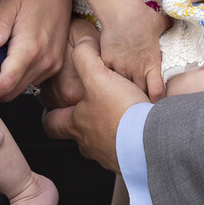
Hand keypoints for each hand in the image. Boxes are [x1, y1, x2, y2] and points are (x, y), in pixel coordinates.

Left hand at [0, 0, 70, 102]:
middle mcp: (45, 60)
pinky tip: (3, 74)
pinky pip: (33, 81)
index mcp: (31, 48)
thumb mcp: (9, 1)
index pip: (5, 83)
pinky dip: (16, 83)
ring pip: (23, 88)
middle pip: (13, 91)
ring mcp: (52, 63)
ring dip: (3, 90)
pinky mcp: (56, 62)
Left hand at [41, 26, 149, 171]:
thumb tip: (81, 44)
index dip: (49, 112)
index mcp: (76, 126)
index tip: (53, 106)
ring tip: (120, 111)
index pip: (51, 124)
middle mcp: (91, 145)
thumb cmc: (121, 112)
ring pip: (104, 140)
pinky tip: (139, 124)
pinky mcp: (131, 160)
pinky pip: (126, 147)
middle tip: (92, 104)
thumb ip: (84, 57)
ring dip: (109, 127)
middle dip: (84, 118)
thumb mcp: (98, 76)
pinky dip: (129, 135)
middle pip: (79, 133)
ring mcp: (111, 155)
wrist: (153, 141)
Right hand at [98, 0, 168, 100]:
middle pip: (138, 93)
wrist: (122, 13)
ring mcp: (121, 68)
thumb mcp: (161, 23)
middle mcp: (137, 70)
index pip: (157, 93)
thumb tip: (176, 21)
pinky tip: (111, 70)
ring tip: (124, 83)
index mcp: (152, 65)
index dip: (157, 99)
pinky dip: (110, 74)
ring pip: (122, 86)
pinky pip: (109, 74)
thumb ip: (168, 27)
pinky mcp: (108, 62)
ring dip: (125, 85)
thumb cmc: (143, 18)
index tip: (156, 98)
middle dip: (139, 94)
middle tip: (139, 92)